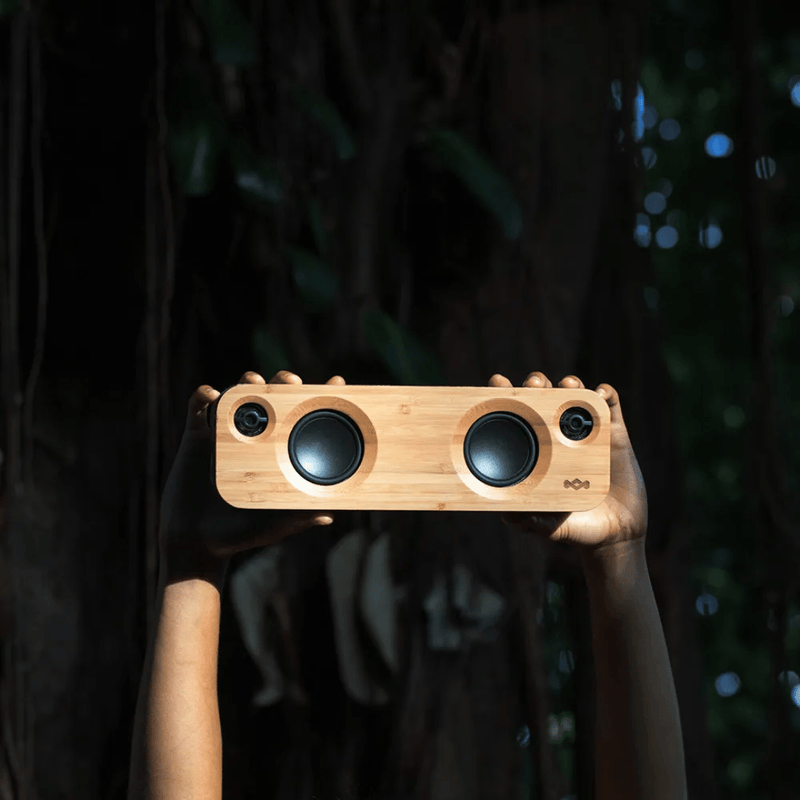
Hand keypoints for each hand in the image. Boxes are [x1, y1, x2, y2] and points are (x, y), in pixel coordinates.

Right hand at [160, 370, 343, 569]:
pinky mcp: (196, 439)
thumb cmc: (242, 533)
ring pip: (237, 398)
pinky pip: (197, 410)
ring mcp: (225, 436)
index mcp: (276, 452)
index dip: (319, 398)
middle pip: (271, 398)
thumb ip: (300, 517)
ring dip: (246, 383)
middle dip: (281, 382)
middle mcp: (254, 439)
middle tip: (289, 380)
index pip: (302, 418)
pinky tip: (211, 394)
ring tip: (252, 381)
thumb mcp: (276, 524)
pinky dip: (203, 396)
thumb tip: (330, 516)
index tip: (337, 381)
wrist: (199, 544)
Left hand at [492, 372, 646, 553]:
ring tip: (568, 384)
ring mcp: (587, 435)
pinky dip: (606, 394)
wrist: (616, 535)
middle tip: (535, 384)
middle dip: (537, 384)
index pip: (518, 417)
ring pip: (577, 397)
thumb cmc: (575, 527)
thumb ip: (532, 521)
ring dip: (571, 384)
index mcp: (538, 452)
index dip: (506, 397)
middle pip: (546, 399)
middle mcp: (559, 438)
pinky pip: (612, 407)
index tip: (497, 382)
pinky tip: (601, 393)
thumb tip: (508, 516)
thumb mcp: (550, 526)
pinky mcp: (615, 436)